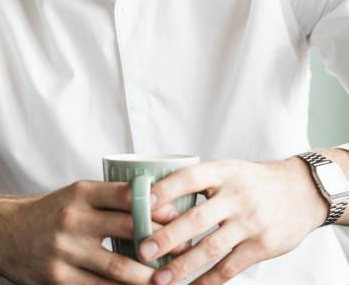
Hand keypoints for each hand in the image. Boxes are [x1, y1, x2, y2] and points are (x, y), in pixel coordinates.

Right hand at [0, 180, 179, 284]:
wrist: (4, 234)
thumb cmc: (50, 212)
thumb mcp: (76, 194)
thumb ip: (109, 199)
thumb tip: (157, 206)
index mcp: (81, 192)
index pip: (126, 195)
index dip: (156, 206)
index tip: (178, 215)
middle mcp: (73, 219)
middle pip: (128, 231)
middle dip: (160, 243)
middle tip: (183, 250)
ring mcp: (66, 251)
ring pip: (118, 268)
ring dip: (148, 276)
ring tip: (169, 279)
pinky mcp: (59, 279)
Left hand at [137, 157, 327, 283]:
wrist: (301, 191)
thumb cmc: (254, 181)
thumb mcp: (229, 169)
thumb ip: (200, 181)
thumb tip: (155, 194)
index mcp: (224, 172)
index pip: (190, 177)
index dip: (166, 189)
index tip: (142, 203)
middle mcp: (237, 196)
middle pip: (197, 218)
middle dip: (167, 237)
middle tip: (142, 250)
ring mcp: (250, 222)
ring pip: (211, 249)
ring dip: (183, 266)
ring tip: (160, 279)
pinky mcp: (262, 246)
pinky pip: (230, 268)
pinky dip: (208, 281)